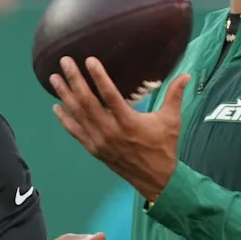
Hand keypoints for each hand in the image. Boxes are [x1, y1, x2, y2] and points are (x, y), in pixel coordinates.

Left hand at [50, 57, 190, 201]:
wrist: (155, 179)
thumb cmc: (164, 147)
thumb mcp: (172, 120)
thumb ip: (175, 95)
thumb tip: (186, 75)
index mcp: (128, 122)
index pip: (109, 95)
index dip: (98, 77)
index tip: (89, 60)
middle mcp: (110, 131)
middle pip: (87, 102)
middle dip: (74, 80)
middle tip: (64, 61)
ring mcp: (99, 141)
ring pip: (77, 115)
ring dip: (64, 95)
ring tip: (54, 79)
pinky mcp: (94, 149)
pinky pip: (75, 132)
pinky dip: (65, 119)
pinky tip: (56, 107)